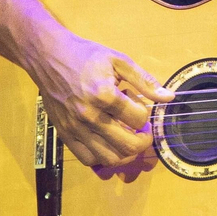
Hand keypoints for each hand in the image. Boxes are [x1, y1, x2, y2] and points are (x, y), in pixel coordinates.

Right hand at [27, 32, 172, 176]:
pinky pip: (87, 159)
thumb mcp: (118, 61)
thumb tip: (169, 97)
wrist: (47, 57)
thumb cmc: (85, 56)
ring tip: (126, 138)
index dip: (146, 114)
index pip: (139, 119)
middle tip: (143, 131)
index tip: (140, 105)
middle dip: (143, 141)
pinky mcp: (64, 135)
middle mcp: (89, 116)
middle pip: (128, 145)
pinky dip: (102, 157)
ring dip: (125, 153)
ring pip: (109, 158)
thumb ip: (144, 81)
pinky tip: (107, 143)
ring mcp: (75, 128)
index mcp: (103, 95)